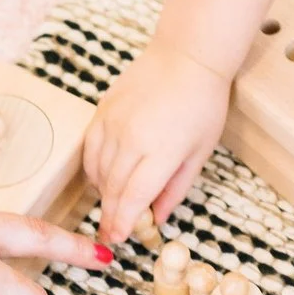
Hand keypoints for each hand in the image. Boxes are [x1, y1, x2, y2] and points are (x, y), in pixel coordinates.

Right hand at [82, 40, 232, 244]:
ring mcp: (114, 122)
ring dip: (103, 193)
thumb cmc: (203, 103)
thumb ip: (176, 187)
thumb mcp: (200, 151)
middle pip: (113, 188)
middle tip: (112, 233)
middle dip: (112, 214)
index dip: (124, 222)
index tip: (118, 238)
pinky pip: (90, 148)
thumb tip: (158, 216)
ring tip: (112, 206)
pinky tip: (103, 178)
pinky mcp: (103, 109)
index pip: (134, 197)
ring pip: (98, 170)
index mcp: (162, 151)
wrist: (187, 55)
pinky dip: (94, 168)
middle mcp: (132, 138)